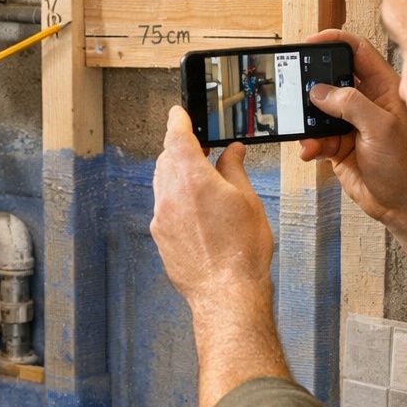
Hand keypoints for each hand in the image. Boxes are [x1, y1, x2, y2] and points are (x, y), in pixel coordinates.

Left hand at [150, 106, 273, 310]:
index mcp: (192, 179)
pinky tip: (197, 208)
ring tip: (202, 179)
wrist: (226, 293)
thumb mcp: (247, 201)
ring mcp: (161, 217)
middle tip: (201, 147)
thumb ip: (234, 169)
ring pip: (163, 182)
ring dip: (178, 174)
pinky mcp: (159, 236)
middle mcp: (170, 195)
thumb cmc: (241, 253)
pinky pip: (164, 206)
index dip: (178, 121)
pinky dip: (176, 198)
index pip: (177, 137)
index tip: (178, 113)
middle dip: (180, 148)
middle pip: (167, 158)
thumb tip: (231, 152)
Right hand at [295, 29, 406, 227]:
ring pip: (318, 110)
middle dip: (312, 84)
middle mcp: (366, 102)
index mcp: (383, 88)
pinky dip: (309, 144)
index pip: (357, 51)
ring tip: (306, 133)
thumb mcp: (380, 128)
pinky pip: (315, 137)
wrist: (402, 205)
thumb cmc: (405, 166)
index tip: (310, 43)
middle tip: (295, 89)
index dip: (334, 41)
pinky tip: (310, 152)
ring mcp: (350, 124)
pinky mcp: (338, 145)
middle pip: (332, 78)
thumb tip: (320, 91)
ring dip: (307, 121)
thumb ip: (350, 104)